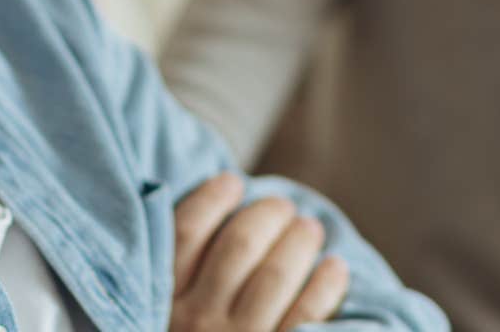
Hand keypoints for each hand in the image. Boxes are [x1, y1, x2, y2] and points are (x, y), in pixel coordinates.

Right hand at [171, 173, 349, 331]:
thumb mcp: (164, 316)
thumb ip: (180, 278)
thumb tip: (216, 212)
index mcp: (164, 304)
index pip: (186, 233)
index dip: (212, 199)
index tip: (231, 181)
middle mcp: (196, 321)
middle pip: (239, 246)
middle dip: (267, 215)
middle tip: (283, 207)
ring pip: (275, 274)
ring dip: (299, 242)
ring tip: (310, 228)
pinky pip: (307, 313)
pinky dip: (325, 284)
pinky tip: (335, 267)